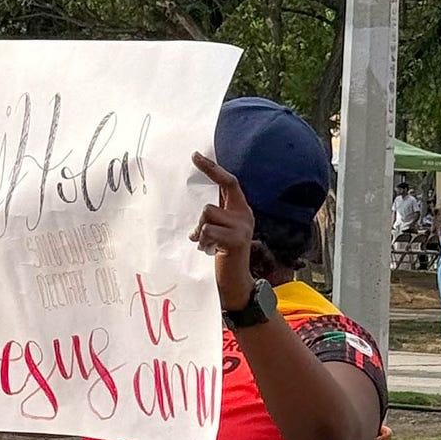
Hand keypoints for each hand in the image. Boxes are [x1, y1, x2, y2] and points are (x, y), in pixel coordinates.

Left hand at [190, 152, 256, 310]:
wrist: (236, 283)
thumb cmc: (224, 255)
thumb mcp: (220, 232)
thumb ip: (214, 217)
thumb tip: (202, 207)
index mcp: (241, 210)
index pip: (229, 182)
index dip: (212, 169)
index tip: (195, 156)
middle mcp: (245, 215)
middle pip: (210, 205)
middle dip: (200, 223)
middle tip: (200, 235)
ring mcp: (242, 227)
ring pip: (206, 217)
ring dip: (200, 234)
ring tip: (209, 247)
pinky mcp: (237, 239)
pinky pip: (206, 232)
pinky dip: (202, 243)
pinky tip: (211, 252)